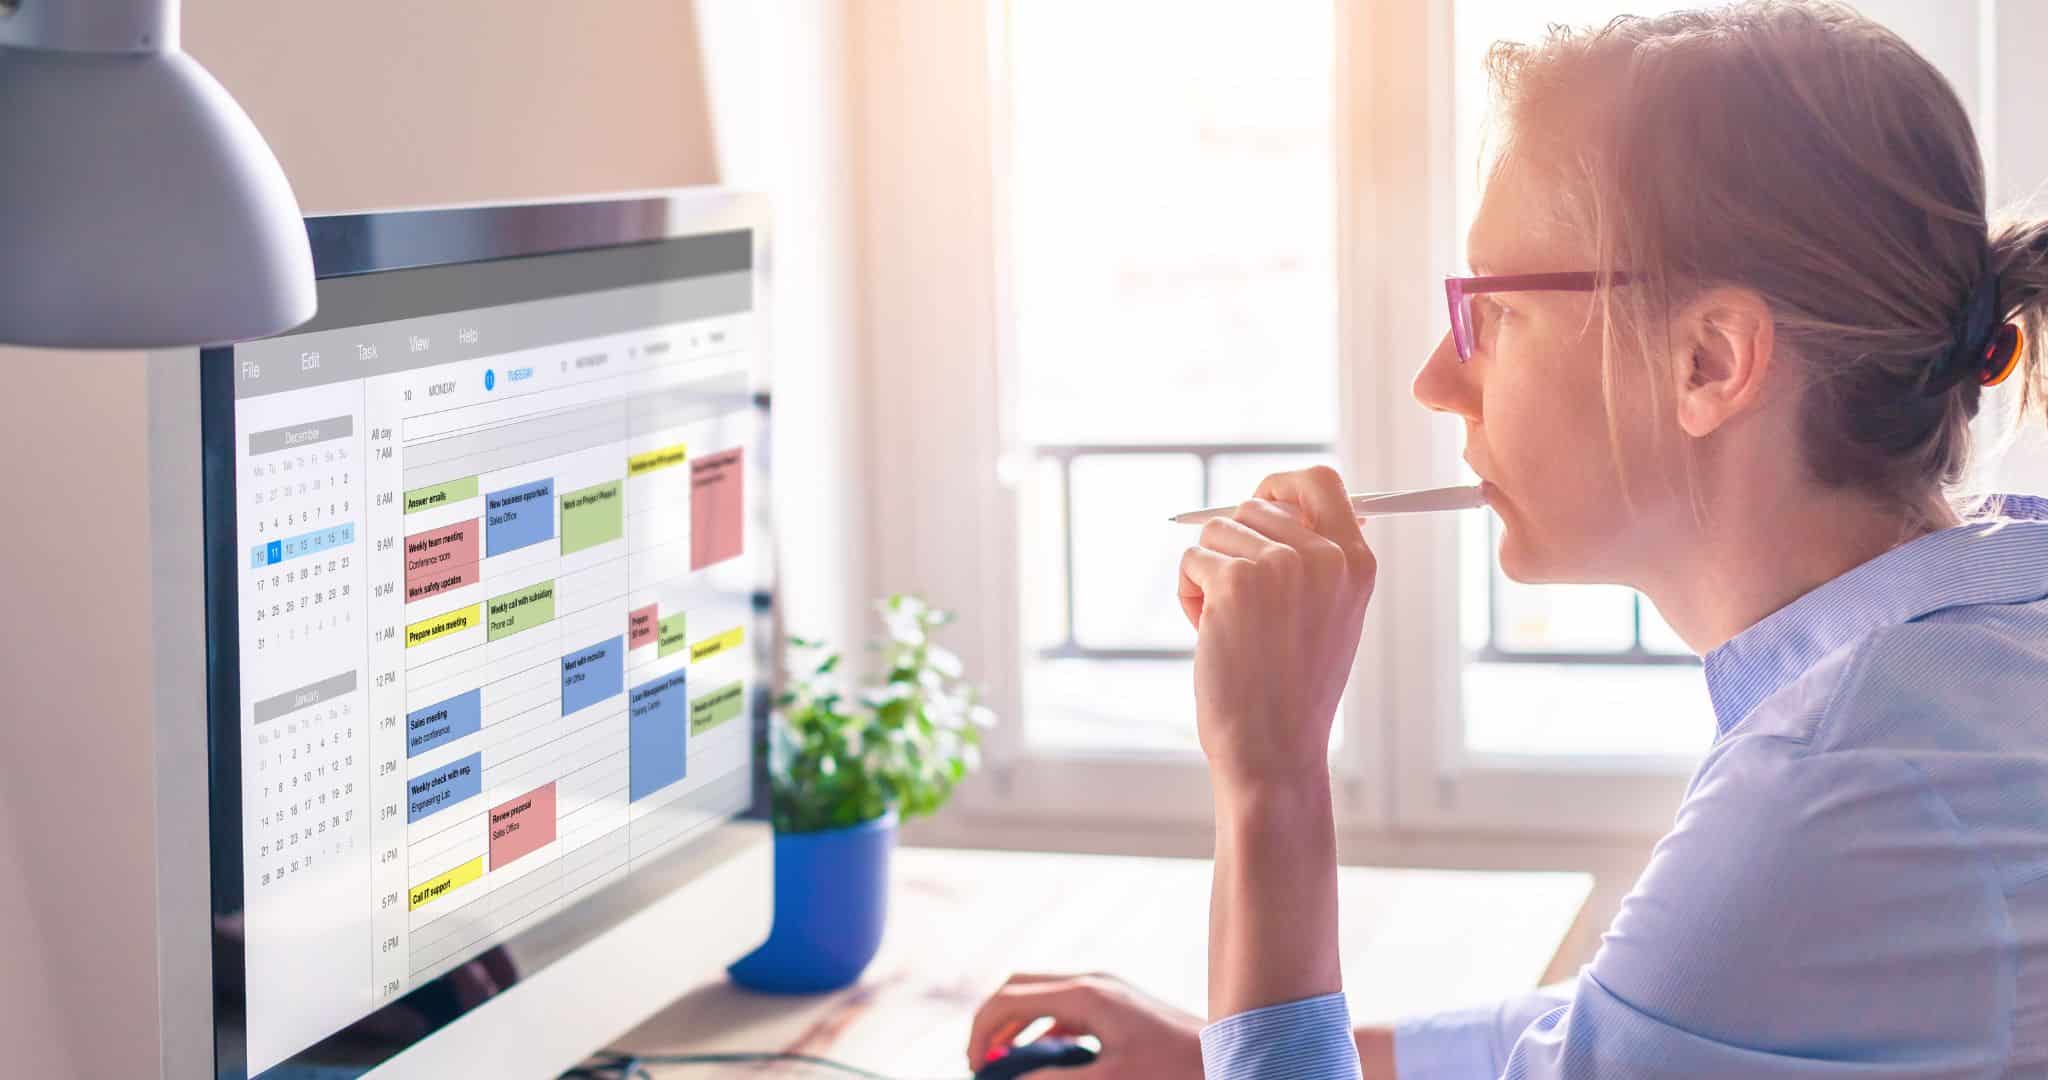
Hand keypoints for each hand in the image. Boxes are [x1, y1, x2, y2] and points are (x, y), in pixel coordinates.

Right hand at [966, 972, 1203, 1076]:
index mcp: (1084, 994)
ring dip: (1016, 1024)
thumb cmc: (1173, 1070)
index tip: (976, 1067)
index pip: (1009, 997)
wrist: (1228, 1055)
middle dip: (992, 1021)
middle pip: (1019, 987)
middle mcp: (1091, 982)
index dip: (981, 1030)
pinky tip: (1045, 1059)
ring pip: (1040, 994)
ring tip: (1004, 1062)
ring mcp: (1105, 989)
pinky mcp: (1116, 1003)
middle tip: (982, 1062)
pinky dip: (1041, 1028)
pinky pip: (1064, 1006)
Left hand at [1176, 466, 1375, 789]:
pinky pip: (1191, 560)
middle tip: (1240, 605)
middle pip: (1254, 506)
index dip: (1281, 486)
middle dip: (1233, 547)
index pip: (1320, 482)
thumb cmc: (1293, 690)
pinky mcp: (1235, 581)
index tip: (1259, 502)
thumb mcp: (1330, 616)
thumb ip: (1316, 559)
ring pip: (1216, 532)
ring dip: (1209, 575)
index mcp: (1356, 563)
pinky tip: (1209, 635)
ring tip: (1230, 627)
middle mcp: (1324, 556)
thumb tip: (1280, 501)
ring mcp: (1280, 565)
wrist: (1274, 748)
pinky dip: (1189, 596)